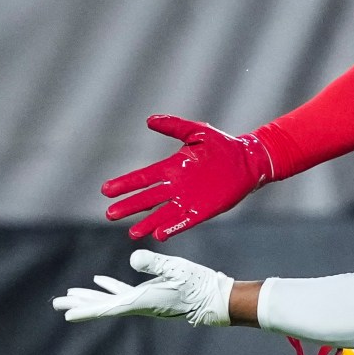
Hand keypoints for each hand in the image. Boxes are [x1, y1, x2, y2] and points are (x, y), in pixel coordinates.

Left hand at [54, 249, 233, 325]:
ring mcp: (143, 300)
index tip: (66, 314)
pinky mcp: (149, 294)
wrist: (216, 299)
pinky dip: (109, 286)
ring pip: (110, 299)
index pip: (108, 307)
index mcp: (142, 301)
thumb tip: (133, 259)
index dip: (86, 310)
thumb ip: (154, 264)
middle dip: (79, 304)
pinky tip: (98, 281)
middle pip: (102, 305)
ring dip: (89, 296)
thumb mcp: (176, 269)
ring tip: (69, 295)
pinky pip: (123, 292)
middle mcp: (138, 304)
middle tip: (56, 304)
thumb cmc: (198, 284)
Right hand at [99, 115, 271, 241]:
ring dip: (147, 223)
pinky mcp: (202, 211)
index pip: (143, 177)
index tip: (106, 190)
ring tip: (132, 233)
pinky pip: (184, 221)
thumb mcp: (196, 131)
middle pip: (147, 199)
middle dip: (129, 206)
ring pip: (162, 214)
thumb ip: (174, 126)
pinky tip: (159, 235)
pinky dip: (172, 228)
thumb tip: (149, 120)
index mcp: (171, 168)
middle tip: (110, 214)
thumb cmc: (222, 145)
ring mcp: (188, 200)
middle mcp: (175, 186)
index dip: (125, 184)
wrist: (247, 161)